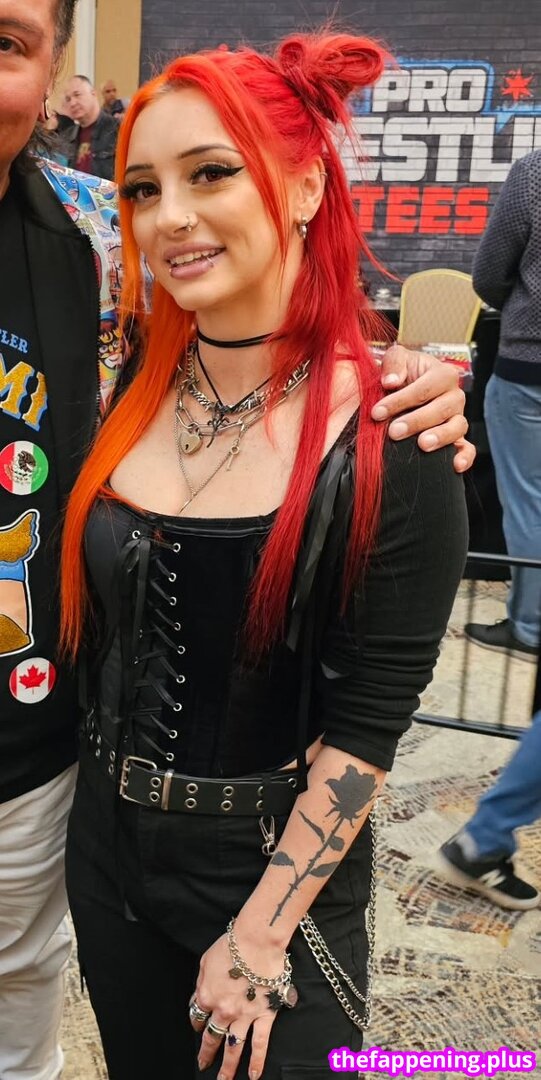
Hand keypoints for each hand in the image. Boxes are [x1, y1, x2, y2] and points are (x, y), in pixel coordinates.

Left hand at [191, 933, 283, 1079]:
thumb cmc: (232, 944)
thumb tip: (198, 997)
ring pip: (233, 1048)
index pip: (197, 1017)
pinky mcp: (264, 1015)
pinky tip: (255, 1074)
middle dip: (206, 1054)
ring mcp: (244, 1016)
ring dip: (228, 1067)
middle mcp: (223, 1011)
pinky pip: (261, 1044)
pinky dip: (258, 1061)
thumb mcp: (206, 961)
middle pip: (212, 1038)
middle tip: (203, 1065)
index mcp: (206, 996)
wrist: (256, 940)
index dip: (197, 1023)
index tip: (199, 1027)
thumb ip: (201, 983)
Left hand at [373, 343, 475, 472]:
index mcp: (443, 375)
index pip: (424, 388)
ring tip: (422, 445)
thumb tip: (391, 381)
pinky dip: (465, 457)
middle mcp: (454, 396)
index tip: (378, 412)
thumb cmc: (403, 375)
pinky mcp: (457, 437)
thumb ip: (394, 362)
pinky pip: (468, 448)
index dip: (400, 400)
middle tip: (394, 431)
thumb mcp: (397, 360)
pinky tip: (455, 465)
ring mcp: (458, 417)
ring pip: (457, 427)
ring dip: (440, 436)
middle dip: (416, 421)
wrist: (406, 390)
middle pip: (442, 409)